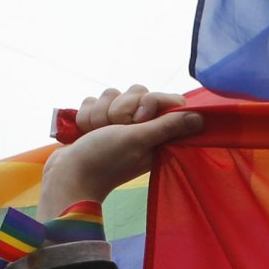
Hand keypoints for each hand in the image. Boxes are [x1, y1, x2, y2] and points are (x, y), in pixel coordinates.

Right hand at [38, 86, 204, 217]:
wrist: (67, 175)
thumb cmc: (104, 160)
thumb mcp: (138, 140)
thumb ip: (167, 126)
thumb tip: (202, 118)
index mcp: (156, 134)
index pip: (162, 99)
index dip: (148, 102)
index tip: (139, 119)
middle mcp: (139, 127)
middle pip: (136, 92)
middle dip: (120, 108)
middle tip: (116, 129)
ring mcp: (116, 124)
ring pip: (112, 94)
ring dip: (100, 113)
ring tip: (97, 133)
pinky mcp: (96, 122)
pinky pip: (94, 101)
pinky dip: (87, 115)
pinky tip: (85, 131)